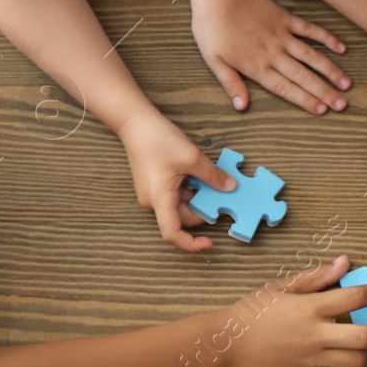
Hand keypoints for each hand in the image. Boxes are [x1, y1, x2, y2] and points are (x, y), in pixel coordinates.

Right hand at [116, 111, 235, 252]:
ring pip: (182, 205)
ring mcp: (154, 193)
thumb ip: (213, 176)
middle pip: (183, 218)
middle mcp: (153, 201)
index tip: (209, 243)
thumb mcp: (192, 158)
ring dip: (199, 197)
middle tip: (222, 196)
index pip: (172, 234)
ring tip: (211, 180)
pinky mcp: (157, 185)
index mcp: (159, 199)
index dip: (190, 244)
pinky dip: (191, 189)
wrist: (135, 122)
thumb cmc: (158, 139)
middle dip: (203, 210)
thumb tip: (230, 188)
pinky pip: (177, 194)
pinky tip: (200, 175)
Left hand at [191, 0, 350, 114]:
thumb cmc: (212, 27)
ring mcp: (283, 35)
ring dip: (331, 71)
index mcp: (256, 66)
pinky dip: (327, 38)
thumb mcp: (213, 59)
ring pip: (312, 56)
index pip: (285, 88)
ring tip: (347, 84)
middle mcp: (274, 53)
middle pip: (303, 76)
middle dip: (324, 92)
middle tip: (343, 104)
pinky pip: (311, 30)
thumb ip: (230, 83)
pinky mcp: (287, 19)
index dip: (304, 100)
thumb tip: (241, 107)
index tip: (322, 110)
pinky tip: (342, 48)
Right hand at [219, 256, 366, 366]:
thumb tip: (346, 262)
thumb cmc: (252, 311)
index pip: (353, 298)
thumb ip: (316, 277)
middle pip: (366, 335)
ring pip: (359, 361)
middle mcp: (315, 335)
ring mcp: (312, 360)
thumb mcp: (281, 286)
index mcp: (309, 308)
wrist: (226, 345)